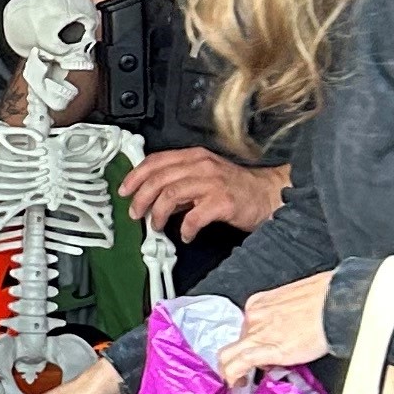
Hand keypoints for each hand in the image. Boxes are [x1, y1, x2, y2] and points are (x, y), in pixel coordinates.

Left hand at [125, 145, 286, 243]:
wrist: (268, 195)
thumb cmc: (236, 188)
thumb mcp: (204, 177)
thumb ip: (179, 183)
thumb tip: (153, 197)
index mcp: (195, 157)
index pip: (156, 161)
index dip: (136, 176)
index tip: (125, 190)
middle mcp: (202, 166)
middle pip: (159, 178)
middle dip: (141, 198)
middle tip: (136, 213)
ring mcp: (212, 183)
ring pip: (171, 195)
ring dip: (158, 214)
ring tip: (157, 226)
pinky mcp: (222, 202)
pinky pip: (194, 217)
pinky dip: (185, 229)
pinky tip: (186, 235)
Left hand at [219, 271, 333, 383]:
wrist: (338, 303)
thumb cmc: (326, 298)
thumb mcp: (296, 301)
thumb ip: (286, 315)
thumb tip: (291, 328)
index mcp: (260, 303)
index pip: (246, 327)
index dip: (252, 342)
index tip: (259, 351)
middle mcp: (254, 316)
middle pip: (239, 342)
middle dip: (244, 357)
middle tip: (254, 371)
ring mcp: (258, 333)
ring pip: (228, 355)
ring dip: (230, 371)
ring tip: (238, 383)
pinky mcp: (269, 350)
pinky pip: (240, 365)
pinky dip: (234, 377)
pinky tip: (238, 385)